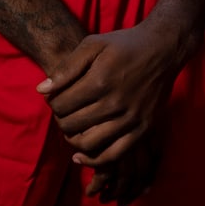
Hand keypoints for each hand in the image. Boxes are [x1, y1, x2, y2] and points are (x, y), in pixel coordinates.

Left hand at [37, 20, 192, 201]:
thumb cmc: (124, 45)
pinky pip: (114, 155)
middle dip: (61, 120)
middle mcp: (115, 103)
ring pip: (89, 143)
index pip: (61, 105)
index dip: (52, 103)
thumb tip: (41, 90)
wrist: (163, 49)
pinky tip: (80, 156)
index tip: (56, 98)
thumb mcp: (92, 45)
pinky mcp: (143, 128)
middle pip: (72, 125)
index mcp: (100, 81)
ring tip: (71, 130)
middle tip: (63, 113)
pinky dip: (94, 160)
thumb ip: (66, 68)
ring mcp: (131, 118)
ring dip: (73, 140)